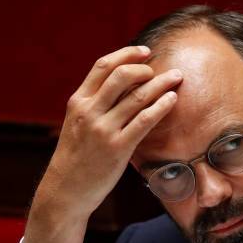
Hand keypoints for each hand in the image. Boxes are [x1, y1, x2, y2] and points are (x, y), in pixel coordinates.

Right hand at [22, 46, 181, 242]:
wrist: (66, 190)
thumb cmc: (77, 156)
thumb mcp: (78, 124)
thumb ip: (96, 104)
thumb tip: (124, 86)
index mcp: (78, 101)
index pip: (103, 66)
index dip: (127, 55)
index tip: (145, 52)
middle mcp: (89, 111)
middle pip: (122, 76)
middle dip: (147, 68)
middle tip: (164, 70)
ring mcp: (103, 129)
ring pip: (137, 96)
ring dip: (161, 84)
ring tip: (176, 79)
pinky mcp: (118, 148)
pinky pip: (144, 121)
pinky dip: (161, 106)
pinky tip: (172, 100)